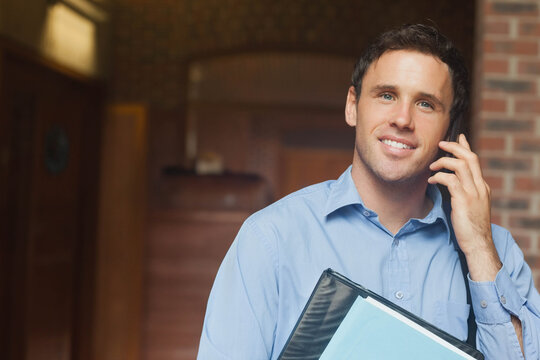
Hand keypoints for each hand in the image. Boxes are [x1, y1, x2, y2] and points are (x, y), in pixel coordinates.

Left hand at [428, 134, 501, 280]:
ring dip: (444, 161)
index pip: (475, 161)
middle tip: (441, 143)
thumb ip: (463, 193)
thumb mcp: (469, 207)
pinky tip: (431, 180)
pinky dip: (439, 176)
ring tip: (432, 166)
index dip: (466, 147)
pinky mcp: (464, 200)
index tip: (458, 137)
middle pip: (470, 158)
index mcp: (482, 187)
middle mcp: (480, 187)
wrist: (478, 244)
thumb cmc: (470, 228)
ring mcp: (473, 193)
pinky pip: (450, 180)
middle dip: (455, 147)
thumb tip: (450, 184)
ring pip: (461, 165)